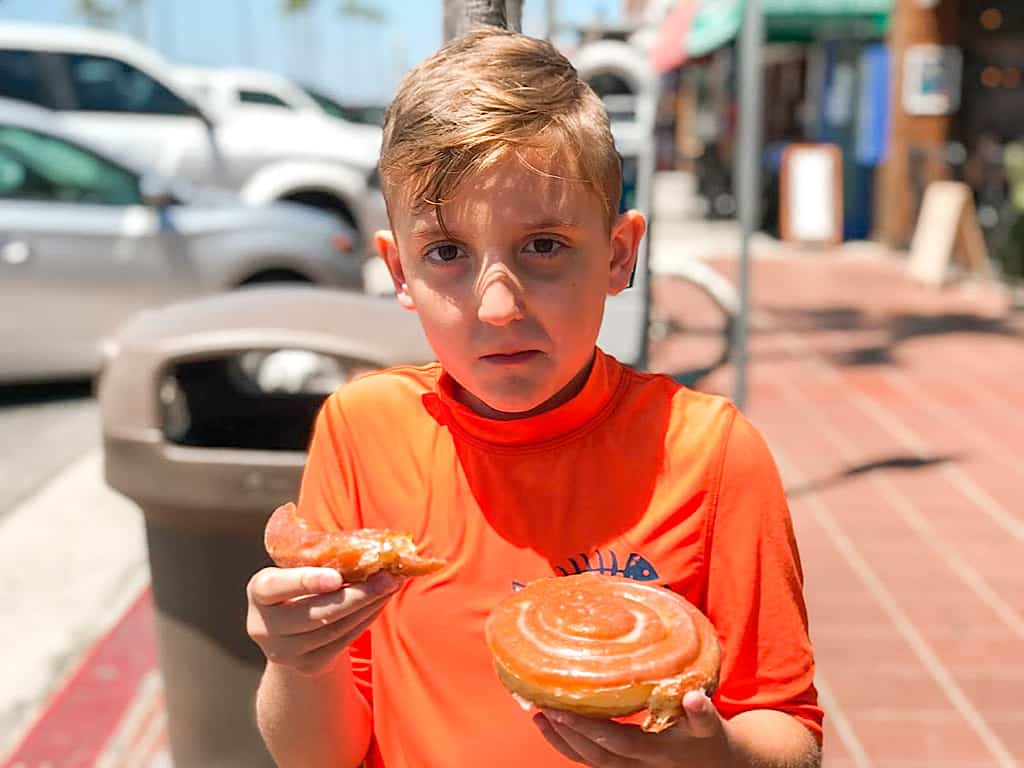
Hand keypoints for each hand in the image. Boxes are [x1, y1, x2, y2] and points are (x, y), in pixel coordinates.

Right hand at [246, 566, 399, 676]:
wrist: (288, 632)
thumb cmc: (299, 586)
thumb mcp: (295, 570)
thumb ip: (318, 560)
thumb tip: (369, 547)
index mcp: (258, 591)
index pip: (275, 586)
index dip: (305, 582)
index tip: (336, 577)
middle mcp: (263, 626)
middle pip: (313, 614)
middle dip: (355, 596)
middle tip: (387, 578)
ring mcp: (284, 652)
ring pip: (332, 629)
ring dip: (367, 606)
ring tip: (391, 585)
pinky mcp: (306, 666)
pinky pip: (342, 642)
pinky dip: (365, 620)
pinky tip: (380, 602)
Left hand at [533, 691, 732, 767]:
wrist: (715, 764)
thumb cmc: (709, 739)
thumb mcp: (710, 726)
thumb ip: (701, 713)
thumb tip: (693, 698)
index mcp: (653, 752)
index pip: (613, 742)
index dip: (586, 728)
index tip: (561, 709)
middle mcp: (636, 765)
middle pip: (594, 755)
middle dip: (566, 733)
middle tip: (542, 708)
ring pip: (588, 761)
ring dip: (561, 741)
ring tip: (537, 716)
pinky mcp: (623, 765)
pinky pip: (590, 761)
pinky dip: (568, 746)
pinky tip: (551, 727)